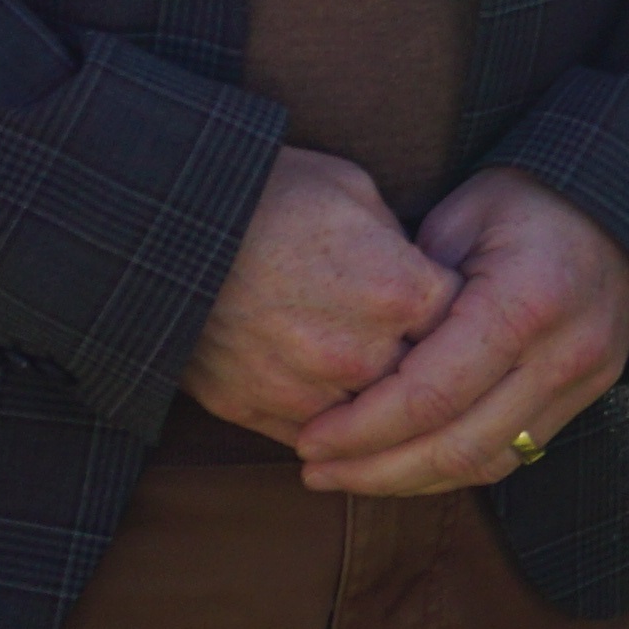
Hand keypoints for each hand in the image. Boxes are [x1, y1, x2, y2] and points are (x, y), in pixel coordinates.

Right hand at [183, 146, 463, 439]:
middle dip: (428, 371)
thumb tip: (416, 274)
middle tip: (424, 357)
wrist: (163, 222)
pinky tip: (330, 405)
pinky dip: (325, 425)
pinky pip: (312, 437)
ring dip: (375, 406)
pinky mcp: (252, 409)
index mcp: (400, 290)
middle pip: (426, 385)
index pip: (466, 327)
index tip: (455, 313)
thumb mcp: (353, 192)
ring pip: (370, 422)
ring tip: (369, 381)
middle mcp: (361, 352)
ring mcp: (306, 388)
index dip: (463, 319)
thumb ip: (400, 244)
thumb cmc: (266, 194)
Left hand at [287, 169, 628, 498]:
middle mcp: (561, 354)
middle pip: (456, 446)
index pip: (431, 394)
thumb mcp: (462, 214)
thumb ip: (411, 286)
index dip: (363, 427)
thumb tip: (354, 351)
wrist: (627, 209)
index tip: (311, 436)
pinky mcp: (585, 399)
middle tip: (316, 470)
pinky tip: (405, 465)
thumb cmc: (531, 199)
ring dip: (410, 481)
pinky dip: (452, 470)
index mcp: (525, 302)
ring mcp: (581, 383)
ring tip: (349, 477)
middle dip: (376, 469)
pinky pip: (511, 455)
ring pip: (484, 464)